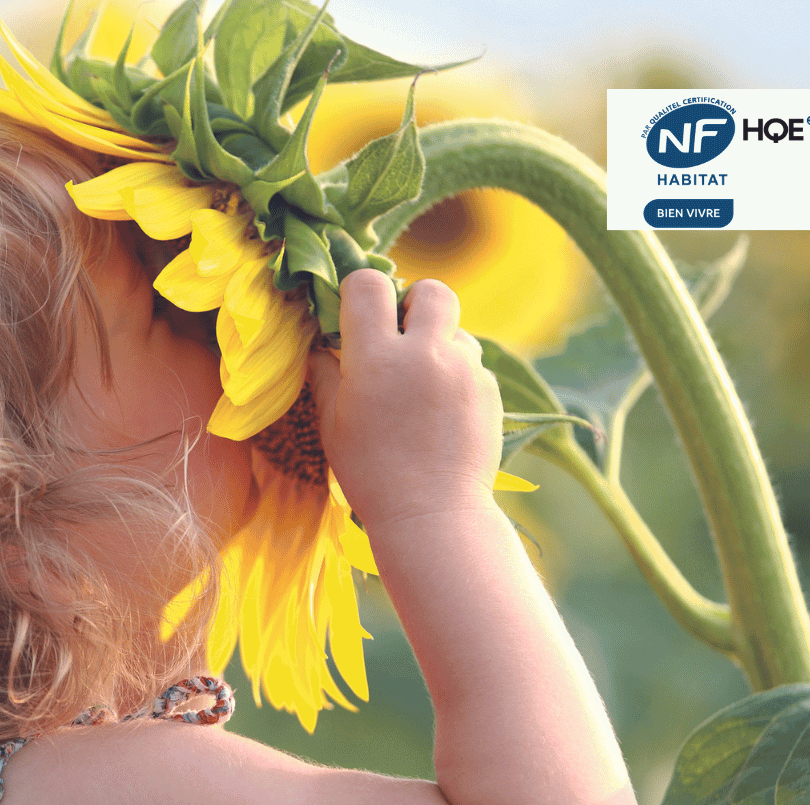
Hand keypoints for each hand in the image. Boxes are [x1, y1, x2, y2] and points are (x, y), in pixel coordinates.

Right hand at [307, 270, 502, 530]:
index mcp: (376, 358)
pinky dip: (457, 376)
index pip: (368, 285)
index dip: (360, 292)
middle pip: (431, 290)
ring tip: (423, 386)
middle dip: (415, 303)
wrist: (432, 515)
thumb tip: (319, 346)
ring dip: (439, 344)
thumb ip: (325, 374)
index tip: (357, 314)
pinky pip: (472, 364)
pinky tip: (443, 414)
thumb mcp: (333, 424)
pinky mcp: (489, 390)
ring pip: (456, 330)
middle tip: (402, 336)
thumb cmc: (370, 473)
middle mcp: (425, 353)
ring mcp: (463, 370)